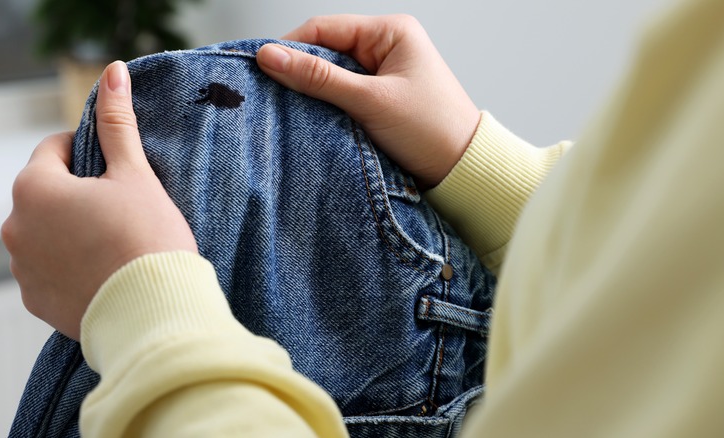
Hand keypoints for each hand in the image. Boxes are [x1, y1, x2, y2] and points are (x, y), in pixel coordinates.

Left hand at [1, 61, 197, 340]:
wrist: (155, 313)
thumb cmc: (148, 238)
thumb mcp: (135, 174)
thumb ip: (117, 123)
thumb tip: (113, 71)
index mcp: (34, 188)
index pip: (53, 149)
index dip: (88, 153)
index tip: (117, 170)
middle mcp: (15, 227)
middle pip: (48, 193)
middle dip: (79, 194)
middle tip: (124, 209)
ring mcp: (22, 269)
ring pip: (47, 233)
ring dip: (72, 231)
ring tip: (115, 245)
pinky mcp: (36, 302)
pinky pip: (50, 272)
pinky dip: (71, 267)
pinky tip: (105, 272)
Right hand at [256, 14, 480, 187]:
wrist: (463, 171)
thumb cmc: (432, 130)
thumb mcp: (371, 100)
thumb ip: (319, 78)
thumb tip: (270, 56)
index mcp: (391, 33)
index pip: (325, 28)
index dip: (290, 47)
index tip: (260, 68)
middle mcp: (386, 48)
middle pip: (325, 51)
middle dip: (300, 72)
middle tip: (270, 94)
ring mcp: (382, 75)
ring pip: (331, 77)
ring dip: (313, 93)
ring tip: (288, 110)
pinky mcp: (379, 101)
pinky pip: (342, 97)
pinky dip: (326, 108)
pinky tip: (311, 120)